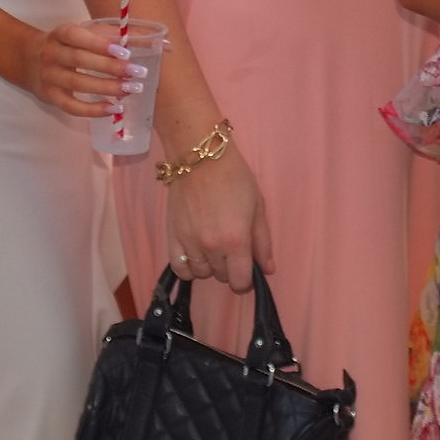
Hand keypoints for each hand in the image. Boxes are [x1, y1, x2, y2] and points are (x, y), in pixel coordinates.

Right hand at [18, 21, 145, 119]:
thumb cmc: (66, 45)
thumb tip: (158, 42)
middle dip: (110, 68)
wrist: (27, 59)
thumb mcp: (80, 35)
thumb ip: (112, 36)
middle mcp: (51, 54)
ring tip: (131, 89)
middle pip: (80, 60)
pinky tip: (114, 109)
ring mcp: (49, 77)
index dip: (100, 44)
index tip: (125, 52)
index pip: (78, 37)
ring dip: (107, 88)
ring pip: (78, 83)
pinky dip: (93, 110)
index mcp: (61, 34)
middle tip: (137, 73)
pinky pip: (72, 107)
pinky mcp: (50, 97)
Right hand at [165, 140, 274, 293]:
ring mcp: (189, 243)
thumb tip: (267, 270)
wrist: (200, 157)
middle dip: (230, 267)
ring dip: (210, 266)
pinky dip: (188, 267)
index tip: (247, 271)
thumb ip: (263, 243)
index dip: (246, 281)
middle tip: (231, 246)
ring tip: (213, 246)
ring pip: (201, 273)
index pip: (240, 282)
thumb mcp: (258, 207)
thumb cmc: (234, 178)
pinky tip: (195, 254)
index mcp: (236, 240)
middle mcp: (211, 247)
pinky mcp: (172, 236)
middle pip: (222, 277)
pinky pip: (179, 268)